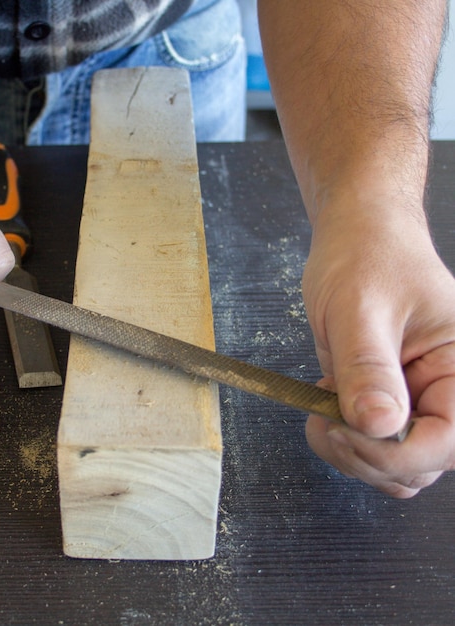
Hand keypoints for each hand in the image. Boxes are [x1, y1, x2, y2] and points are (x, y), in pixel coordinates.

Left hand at [302, 202, 454, 496]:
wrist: (354, 239)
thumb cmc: (365, 258)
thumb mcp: (361, 309)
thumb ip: (369, 367)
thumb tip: (380, 425)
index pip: (446, 442)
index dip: (391, 452)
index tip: (343, 428)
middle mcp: (446, 392)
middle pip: (420, 464)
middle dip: (366, 456)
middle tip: (325, 418)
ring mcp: (414, 401)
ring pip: (394, 466)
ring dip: (351, 455)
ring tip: (323, 410)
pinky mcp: (385, 402)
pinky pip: (370, 447)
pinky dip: (342, 441)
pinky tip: (325, 404)